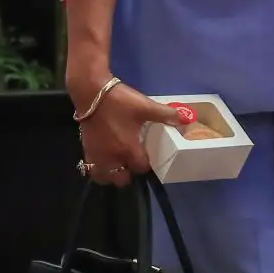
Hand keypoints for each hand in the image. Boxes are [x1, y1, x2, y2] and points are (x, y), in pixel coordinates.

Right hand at [69, 77, 192, 186]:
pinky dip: (99, 168)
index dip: (147, 165)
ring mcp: (96, 155)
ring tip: (119, 164)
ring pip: (104, 177)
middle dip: (129, 174)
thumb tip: (187, 118)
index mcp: (128, 149)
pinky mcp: (86, 149)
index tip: (151, 158)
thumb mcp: (146, 106)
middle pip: (120, 178)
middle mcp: (111, 157)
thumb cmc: (120, 102)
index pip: (140, 168)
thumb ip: (167, 114)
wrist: (91, 93)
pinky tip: (106, 157)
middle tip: (134, 162)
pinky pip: (92, 167)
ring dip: (112, 174)